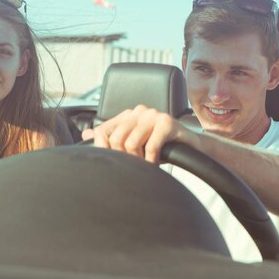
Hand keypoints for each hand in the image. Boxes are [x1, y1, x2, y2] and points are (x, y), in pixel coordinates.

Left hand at [82, 104, 197, 163]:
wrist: (192, 148)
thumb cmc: (162, 147)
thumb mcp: (135, 144)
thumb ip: (112, 138)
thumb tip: (86, 135)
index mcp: (128, 115)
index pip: (104, 131)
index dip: (104, 150)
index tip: (114, 164)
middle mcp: (139, 111)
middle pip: (116, 138)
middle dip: (124, 158)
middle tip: (134, 168)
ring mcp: (153, 115)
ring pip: (131, 143)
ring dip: (138, 161)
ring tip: (145, 166)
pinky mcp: (167, 122)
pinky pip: (150, 146)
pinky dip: (151, 160)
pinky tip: (155, 164)